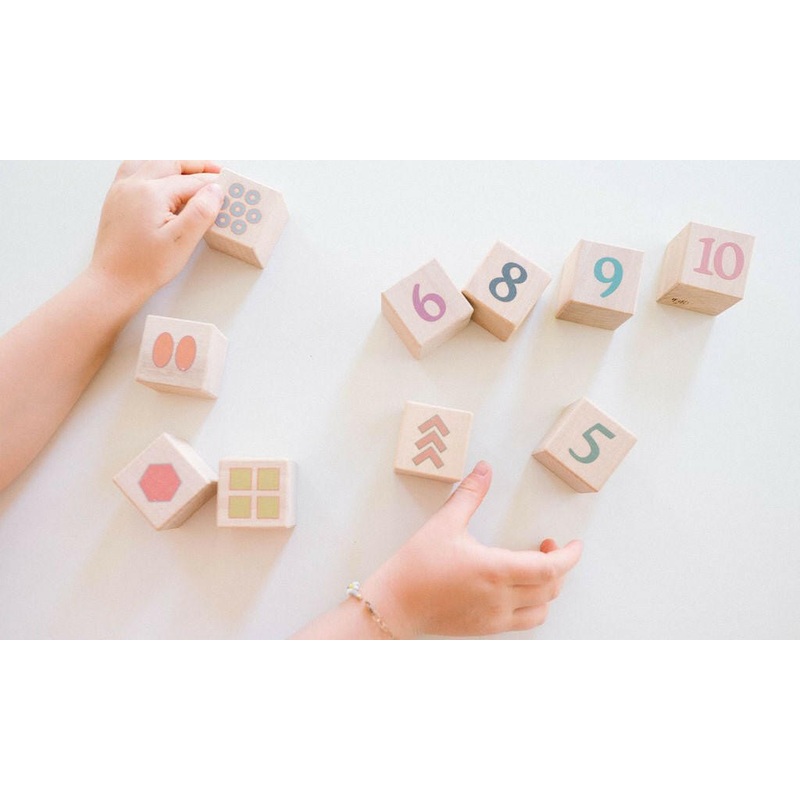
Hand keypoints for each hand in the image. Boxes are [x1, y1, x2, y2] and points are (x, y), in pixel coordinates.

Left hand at [87, 160, 224, 307]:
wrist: (114, 281)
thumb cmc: (145, 266)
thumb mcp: (182, 241)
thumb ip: (201, 212)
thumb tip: (215, 190)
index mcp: (152, 192)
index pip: (191, 182)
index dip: (213, 184)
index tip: (229, 187)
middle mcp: (134, 184)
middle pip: (171, 163)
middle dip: (196, 165)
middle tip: (216, 171)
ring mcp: (122, 190)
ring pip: (151, 162)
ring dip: (173, 162)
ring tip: (191, 169)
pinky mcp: (116, 199)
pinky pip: (133, 169)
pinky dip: (151, 166)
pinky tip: (159, 175)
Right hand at [363, 461, 582, 637]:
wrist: (394, 605)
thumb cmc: (417, 565)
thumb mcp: (444, 523)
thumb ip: (470, 494)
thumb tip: (484, 468)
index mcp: (494, 570)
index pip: (549, 568)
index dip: (568, 557)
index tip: (574, 544)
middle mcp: (501, 598)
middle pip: (551, 587)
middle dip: (559, 566)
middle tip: (548, 545)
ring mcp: (495, 617)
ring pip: (542, 608)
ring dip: (549, 588)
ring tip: (536, 568)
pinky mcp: (487, 628)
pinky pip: (525, 621)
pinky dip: (534, 605)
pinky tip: (519, 589)